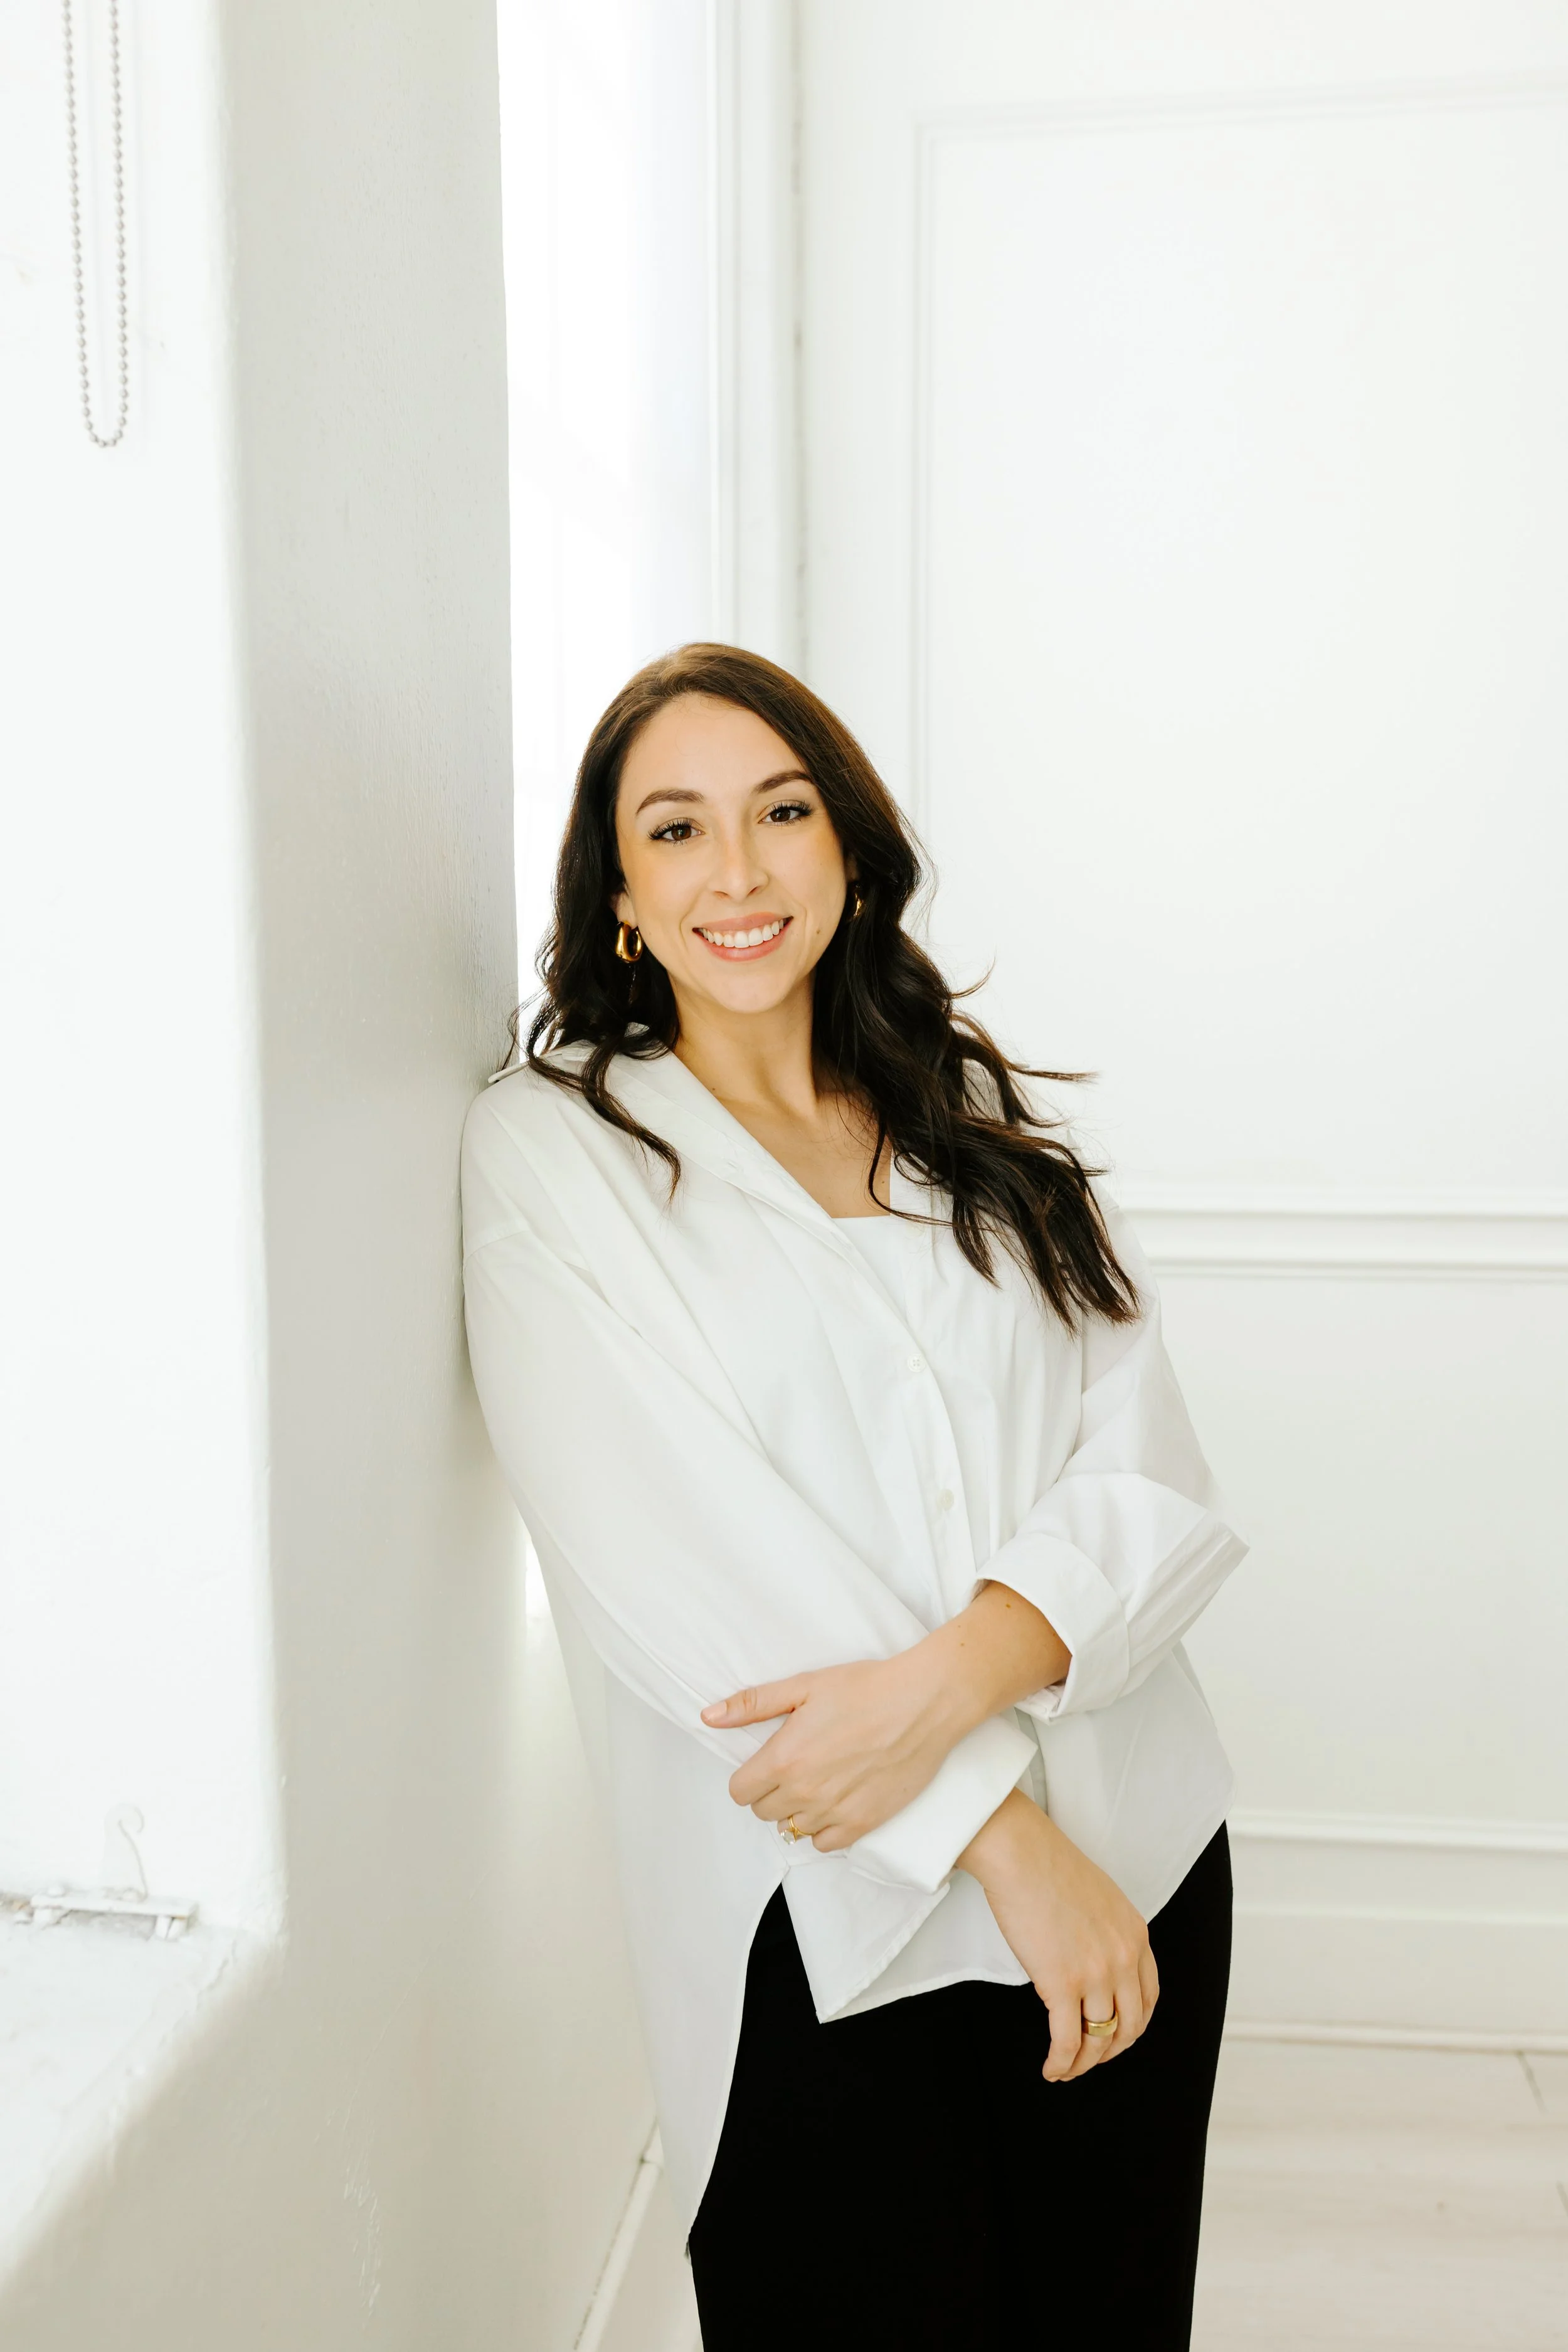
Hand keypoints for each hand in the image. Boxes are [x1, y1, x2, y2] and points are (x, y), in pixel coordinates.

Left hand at [701, 1651, 966, 1850]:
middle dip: (772, 1791)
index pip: (740, 1792)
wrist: (923, 1703)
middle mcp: (805, 1793)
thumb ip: (753, 1705)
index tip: (765, 1763)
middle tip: (796, 1765)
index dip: (748, 1777)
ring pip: (793, 1829)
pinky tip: (837, 1800)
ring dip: (799, 1809)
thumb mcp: (804, 1686)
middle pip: (764, 1812)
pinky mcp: (864, 1824)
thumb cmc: (866, 1688)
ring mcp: (835, 1812)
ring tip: (820, 1779)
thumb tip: (709, 1716)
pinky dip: (825, 1827)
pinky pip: (826, 1844)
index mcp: (784, 1759)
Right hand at [959, 1791, 1158, 2081]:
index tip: (1114, 2035)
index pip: (1147, 1997)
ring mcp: (1096, 1974)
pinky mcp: (1063, 1984)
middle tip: (1090, 2058)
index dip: (1132, 2025)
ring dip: (1083, 2063)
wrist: (1020, 1853)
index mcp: (1136, 1935)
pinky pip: (1068, 2041)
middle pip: (1129, 2025)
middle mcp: (1124, 1958)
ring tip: (1066, 2069)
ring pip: (1099, 2039)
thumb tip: (1092, 1959)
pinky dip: (1061, 2063)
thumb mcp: (1100, 1898)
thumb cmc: (1047, 1866)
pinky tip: (1051, 2068)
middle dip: (1110, 2050)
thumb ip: (1107, 1933)